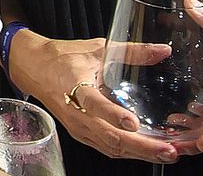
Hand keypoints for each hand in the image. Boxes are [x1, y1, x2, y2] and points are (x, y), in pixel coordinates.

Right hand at [6, 31, 180, 163]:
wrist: (34, 69)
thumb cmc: (63, 58)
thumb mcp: (97, 49)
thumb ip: (131, 51)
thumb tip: (162, 50)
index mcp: (75, 86)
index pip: (94, 104)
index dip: (113, 115)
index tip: (133, 123)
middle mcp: (75, 112)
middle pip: (109, 136)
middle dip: (142, 147)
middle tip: (169, 151)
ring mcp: (78, 127)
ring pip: (111, 147)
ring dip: (140, 154)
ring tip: (167, 154)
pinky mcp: (82, 134)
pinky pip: (108, 148)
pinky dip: (129, 153)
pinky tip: (149, 152)